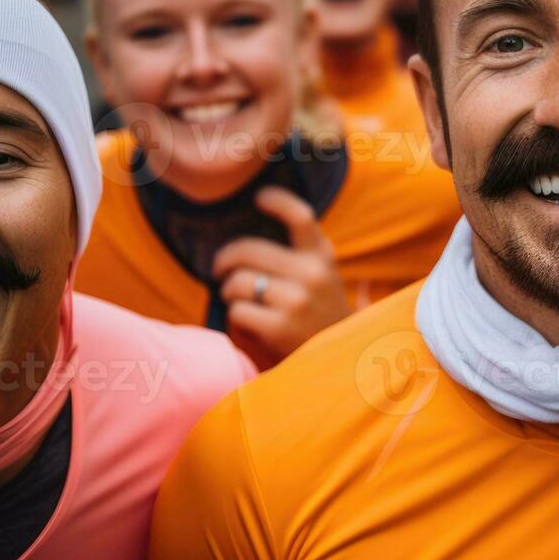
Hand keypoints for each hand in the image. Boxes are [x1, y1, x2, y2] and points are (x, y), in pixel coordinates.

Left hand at [213, 186, 351, 363]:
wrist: (338, 361)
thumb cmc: (320, 315)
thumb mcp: (324, 278)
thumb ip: (301, 255)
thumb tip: (249, 238)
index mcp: (322, 257)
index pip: (301, 216)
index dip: (277, 201)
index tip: (259, 198)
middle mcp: (313, 274)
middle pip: (249, 249)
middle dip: (225, 259)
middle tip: (220, 270)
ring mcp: (297, 300)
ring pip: (238, 281)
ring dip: (228, 290)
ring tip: (235, 298)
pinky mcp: (280, 327)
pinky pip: (237, 309)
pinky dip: (235, 316)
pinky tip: (245, 322)